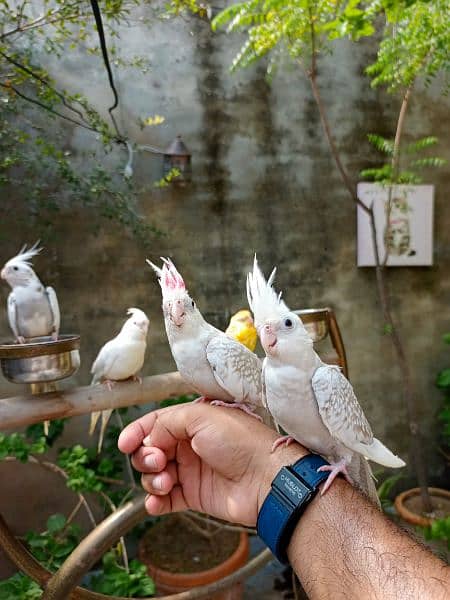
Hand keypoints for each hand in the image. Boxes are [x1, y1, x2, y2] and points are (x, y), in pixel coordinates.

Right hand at [118, 402, 306, 525]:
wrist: (265, 479)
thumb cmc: (240, 442)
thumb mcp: (202, 416)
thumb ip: (168, 422)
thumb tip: (150, 439)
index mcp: (192, 421)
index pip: (155, 424)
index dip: (137, 432)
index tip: (125, 444)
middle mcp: (189, 445)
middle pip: (150, 450)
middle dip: (146, 457)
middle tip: (158, 461)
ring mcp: (191, 471)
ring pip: (154, 475)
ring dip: (152, 480)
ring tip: (167, 483)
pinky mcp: (194, 495)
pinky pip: (165, 500)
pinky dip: (155, 501)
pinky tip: (157, 502)